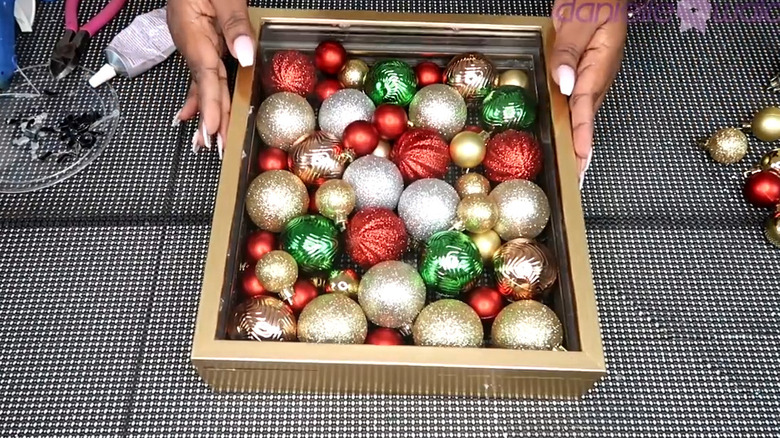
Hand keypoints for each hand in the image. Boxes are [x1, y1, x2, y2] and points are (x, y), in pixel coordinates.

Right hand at [167, 0, 254, 156]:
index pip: (205, 78)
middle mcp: (191, 43)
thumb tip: (244, 54)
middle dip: (210, 119)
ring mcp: (194, 43)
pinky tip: (194, 113)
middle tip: (214, 149)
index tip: (212, 131)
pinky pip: (202, 72)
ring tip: (203, 142)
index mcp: (194, 35)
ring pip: (202, 83)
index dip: (209, 107)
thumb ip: (234, 24)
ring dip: (204, 113)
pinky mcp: (200, 39)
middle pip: (205, 87)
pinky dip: (201, 94)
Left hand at [549, 0, 626, 179]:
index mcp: (601, 62)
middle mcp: (601, 72)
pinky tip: (571, 134)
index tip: (582, 161)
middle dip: (583, 149)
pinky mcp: (588, 68)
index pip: (587, 107)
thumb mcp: (577, 18)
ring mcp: (596, 71)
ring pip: (584, 110)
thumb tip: (565, 84)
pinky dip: (576, 120)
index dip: (583, 136)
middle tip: (578, 178)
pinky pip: (580, 98)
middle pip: (587, 116)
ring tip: (576, 168)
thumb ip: (569, 51)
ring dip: (580, 138)